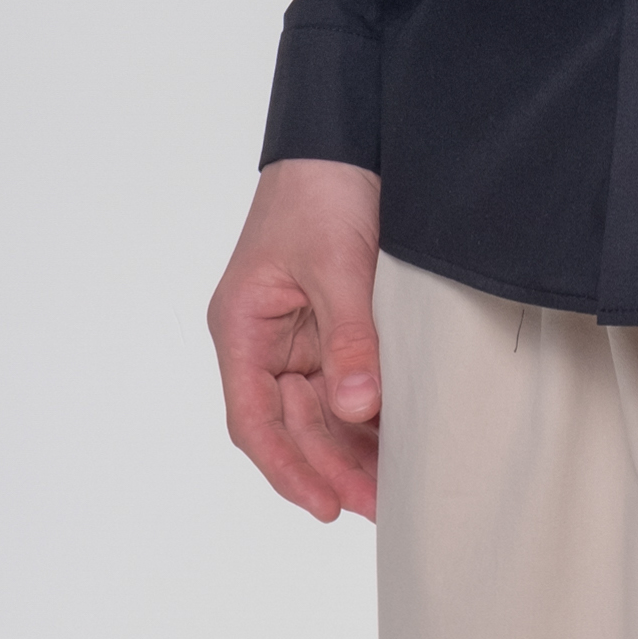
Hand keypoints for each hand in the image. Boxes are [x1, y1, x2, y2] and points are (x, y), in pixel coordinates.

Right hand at [207, 157, 383, 520]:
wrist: (345, 134)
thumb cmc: (321, 188)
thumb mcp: (336, 262)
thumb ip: (347, 335)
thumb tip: (356, 407)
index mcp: (241, 326)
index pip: (254, 419)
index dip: (287, 468)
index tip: (325, 503)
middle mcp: (263, 339)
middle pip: (292, 423)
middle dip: (331, 465)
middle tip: (378, 503)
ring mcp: (297, 335)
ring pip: (320, 410)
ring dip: (351, 446)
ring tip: (393, 484)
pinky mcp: (331, 324)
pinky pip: (344, 381)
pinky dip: (366, 411)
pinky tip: (395, 438)